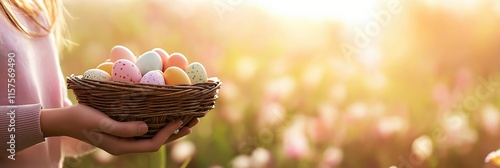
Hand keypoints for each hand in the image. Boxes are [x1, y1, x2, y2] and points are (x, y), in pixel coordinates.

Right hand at [41, 104, 195, 154]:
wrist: (64, 120)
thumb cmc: (81, 119)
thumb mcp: (101, 122)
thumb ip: (122, 128)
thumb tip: (146, 128)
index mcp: (122, 147)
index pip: (152, 144)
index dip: (168, 134)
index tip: (180, 120)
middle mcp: (126, 145)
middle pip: (157, 141)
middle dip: (176, 132)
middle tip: (194, 120)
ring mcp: (125, 138)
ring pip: (153, 136)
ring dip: (171, 128)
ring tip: (187, 118)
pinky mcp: (123, 130)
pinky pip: (146, 130)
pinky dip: (159, 123)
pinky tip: (165, 115)